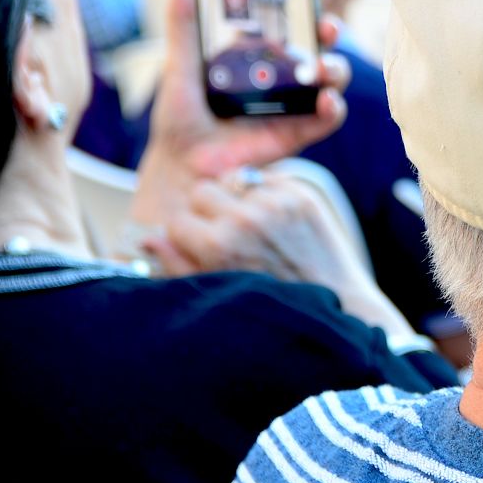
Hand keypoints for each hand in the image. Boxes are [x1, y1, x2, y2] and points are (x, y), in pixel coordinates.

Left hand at [129, 0, 350, 230]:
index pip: (293, 23)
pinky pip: (328, 118)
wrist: (180, 165)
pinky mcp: (299, 132)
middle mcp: (284, 75)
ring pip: (332, 78)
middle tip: (326, 26)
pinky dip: (333, 108)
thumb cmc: (179, 116)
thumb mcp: (179, 65)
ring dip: (336, 68)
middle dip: (330, 32)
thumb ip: (183, 25)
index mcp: (260, 55)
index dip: (309, 5)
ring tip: (322, 67)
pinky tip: (325, 101)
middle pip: (320, 45)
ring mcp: (295, 103)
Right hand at [146, 167, 416, 342]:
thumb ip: (176, 263)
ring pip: (234, 180)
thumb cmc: (269, 303)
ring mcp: (277, 203)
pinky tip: (274, 221)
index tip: (197, 245)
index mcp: (217, 246)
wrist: (335, 303)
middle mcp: (246, 219)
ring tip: (251, 227)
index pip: (176, 218)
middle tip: (223, 233)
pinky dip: (265, 194)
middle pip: (202, 191)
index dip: (184, 234)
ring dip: (236, 199)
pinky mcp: (303, 194)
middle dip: (206, 211)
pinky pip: (267, 179)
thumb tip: (147, 237)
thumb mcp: (215, 292)